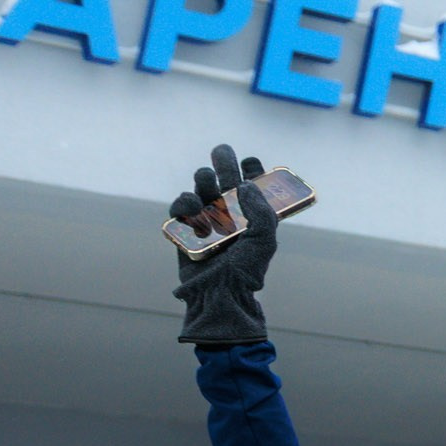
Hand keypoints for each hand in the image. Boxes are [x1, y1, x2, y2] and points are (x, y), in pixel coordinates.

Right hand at [169, 145, 277, 346]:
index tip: (250, 160)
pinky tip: (193, 209)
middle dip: (224, 163)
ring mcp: (206, 220)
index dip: (252, 171)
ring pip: (201, 187)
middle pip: (224, 180)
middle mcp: (229, 216)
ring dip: (203, 178)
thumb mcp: (264, 240)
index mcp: (252, 218)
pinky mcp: (185, 228)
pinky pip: (181, 206)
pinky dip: (185, 202)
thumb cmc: (246, 271)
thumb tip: (244, 185)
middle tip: (222, 151)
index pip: (252, 188)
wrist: (219, 294)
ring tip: (207, 181)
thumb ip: (261, 211)